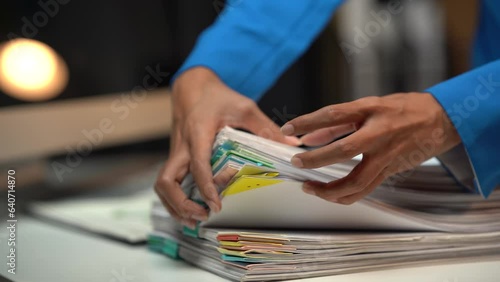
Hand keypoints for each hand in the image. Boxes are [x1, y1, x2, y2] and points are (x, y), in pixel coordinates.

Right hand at [155, 67, 299, 227]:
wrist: (192, 87)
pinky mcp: (176, 158)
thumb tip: (292, 145)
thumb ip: (266, 127)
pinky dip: (174, 199)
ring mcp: (176, 153)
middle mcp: (182, 146)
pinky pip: (167, 182)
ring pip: (161, 185)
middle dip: (180, 204)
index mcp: (198, 134)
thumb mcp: (244, 107)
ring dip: (174, 205)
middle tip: (202, 216)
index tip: (216, 206)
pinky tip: (190, 209)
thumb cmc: (218, 97)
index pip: (197, 166)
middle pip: (166, 182)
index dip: (206, 188)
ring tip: (194, 219)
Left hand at [281, 93, 460, 204]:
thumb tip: (309, 138)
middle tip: (296, 162)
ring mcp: (386, 155)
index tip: (287, 129)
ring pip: (356, 181)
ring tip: (308, 187)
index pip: (333, 114)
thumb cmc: (401, 109)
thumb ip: (338, 123)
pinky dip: (344, 195)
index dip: (307, 122)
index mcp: (371, 109)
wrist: (441, 120)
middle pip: (344, 150)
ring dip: (329, 189)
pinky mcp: (391, 171)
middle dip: (316, 159)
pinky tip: (328, 193)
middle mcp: (379, 133)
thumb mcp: (369, 106)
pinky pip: (365, 190)